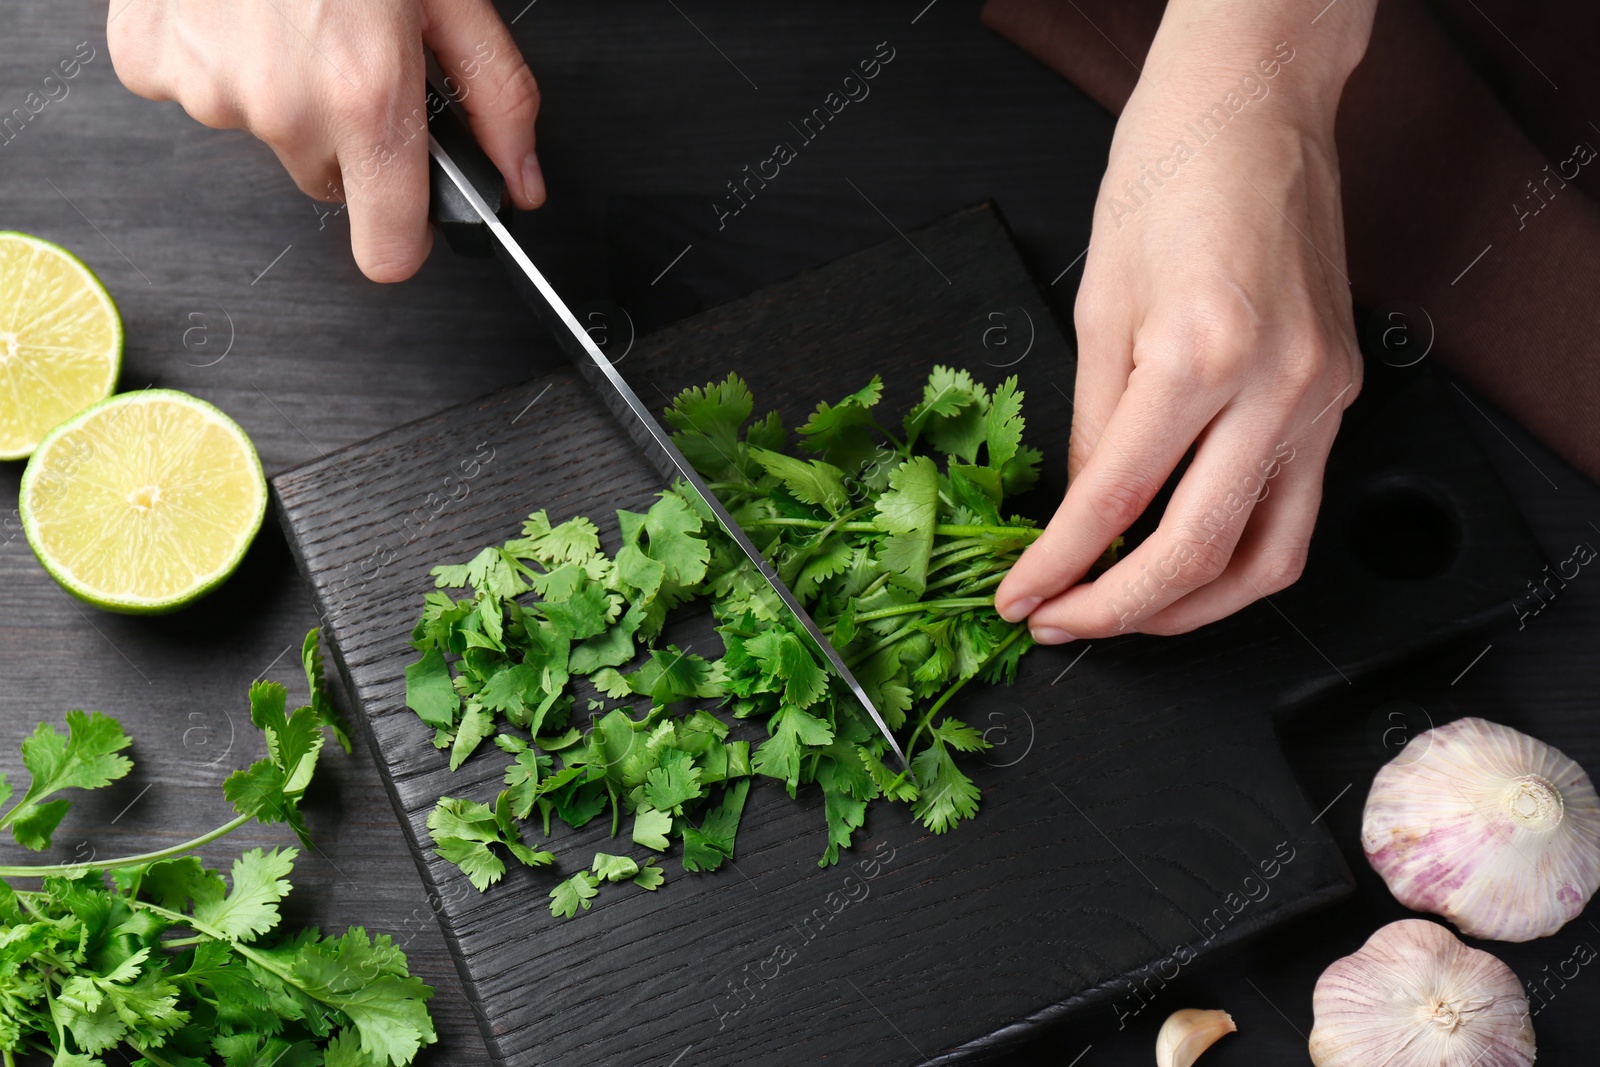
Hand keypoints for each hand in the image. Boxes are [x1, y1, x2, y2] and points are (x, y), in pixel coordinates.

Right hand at [108, 0, 543, 281]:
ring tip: (294, 12)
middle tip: (353, 51)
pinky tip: (241, 8)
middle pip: (331, 181)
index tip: (412, 214)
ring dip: (283, 89)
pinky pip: (197, 89)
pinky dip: (221, 56)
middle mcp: (284, 108)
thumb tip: (520, 177)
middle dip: (350, 134)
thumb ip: (496, 99)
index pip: (388, 251)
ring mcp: (208, 90)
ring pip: (265, 132)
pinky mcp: (149, 61)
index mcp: (367, 98)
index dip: (407, 234)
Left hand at [995, 3, 1375, 640]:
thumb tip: (1085, 510)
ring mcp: (1322, 397)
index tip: (1022, 599)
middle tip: (1061, 624)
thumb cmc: (1169, 174)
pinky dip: (1238, 557)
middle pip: (1199, 555)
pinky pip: (1296, 512)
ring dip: (1192, 609)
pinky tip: (1186, 563)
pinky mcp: (1342, 396)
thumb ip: (1095, 422)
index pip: (1115, 502)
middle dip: (1118, 611)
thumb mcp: (1100, 303)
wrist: (1256, 108)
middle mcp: (1277, 388)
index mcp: (1200, 354)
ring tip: (1125, 614)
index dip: (1059, 566)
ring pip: (1269, 558)